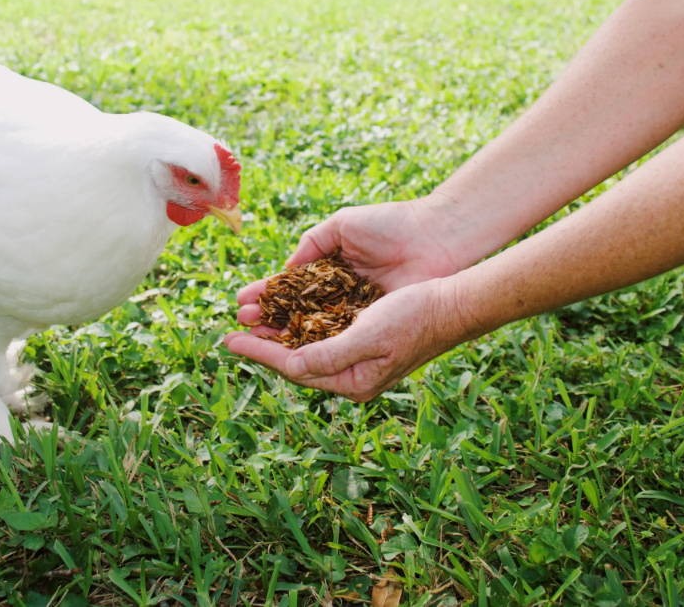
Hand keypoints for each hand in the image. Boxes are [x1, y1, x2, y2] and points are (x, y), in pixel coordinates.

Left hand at [223, 278, 467, 400]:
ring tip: (252, 319)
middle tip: (233, 331)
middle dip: (264, 343)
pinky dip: (300, 322)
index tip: (231, 341)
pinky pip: (321, 332)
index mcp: (353, 381)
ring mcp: (357, 356)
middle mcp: (352, 373)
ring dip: (279, 331)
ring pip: (306, 345)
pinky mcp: (363, 336)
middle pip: (296, 360)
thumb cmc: (415, 316)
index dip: (260, 353)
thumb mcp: (370, 336)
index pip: (294, 368)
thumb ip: (330, 354)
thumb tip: (292, 364)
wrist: (453, 302)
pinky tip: (286, 311)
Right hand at [234, 198, 465, 329]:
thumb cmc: (392, 225)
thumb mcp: (342, 226)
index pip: (291, 289)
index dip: (266, 295)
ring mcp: (357, 313)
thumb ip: (311, 245)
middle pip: (297, 313)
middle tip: (240, 324)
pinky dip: (315, 343)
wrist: (436, 236)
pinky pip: (339, 338)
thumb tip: (284, 270)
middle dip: (267, 319)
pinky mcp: (374, 325)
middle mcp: (341, 296)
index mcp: (331, 271)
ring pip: (313, 330)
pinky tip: (291, 347)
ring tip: (254, 337)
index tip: (240, 301)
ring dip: (283, 335)